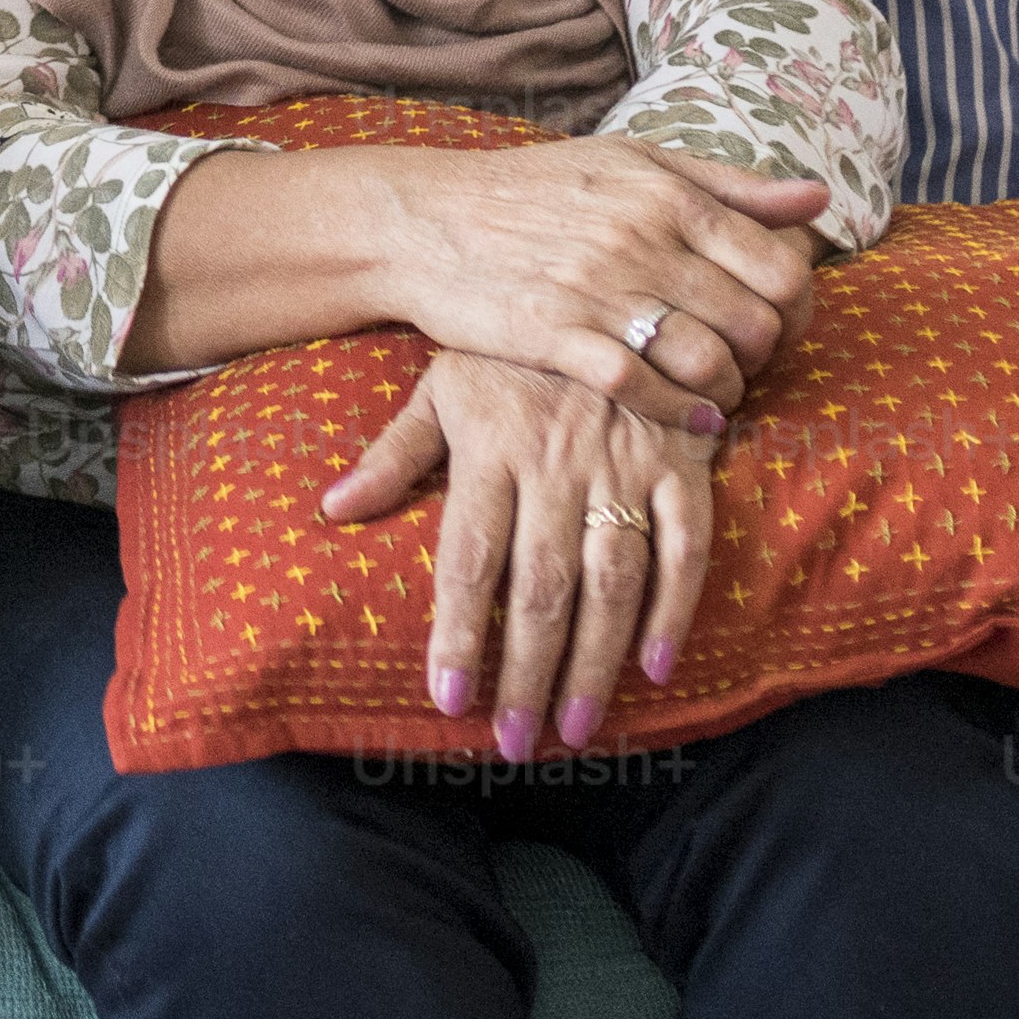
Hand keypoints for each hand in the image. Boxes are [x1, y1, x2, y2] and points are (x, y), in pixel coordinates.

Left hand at [329, 349, 719, 758]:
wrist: (608, 273)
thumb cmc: (511, 345)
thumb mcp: (442, 383)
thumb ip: (393, 454)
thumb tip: (334, 510)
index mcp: (492, 447)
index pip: (469, 558)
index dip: (458, 632)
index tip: (447, 699)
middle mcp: (557, 463)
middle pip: (539, 587)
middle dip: (525, 672)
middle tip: (516, 744)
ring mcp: (625, 463)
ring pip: (610, 580)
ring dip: (593, 662)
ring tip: (574, 729)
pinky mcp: (683, 462)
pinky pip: (685, 546)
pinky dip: (676, 610)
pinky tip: (656, 669)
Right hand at [370, 137, 830, 429]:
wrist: (423, 219)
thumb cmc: (534, 189)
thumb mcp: (632, 161)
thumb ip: (729, 184)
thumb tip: (819, 200)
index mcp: (667, 193)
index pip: (781, 267)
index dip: (797, 310)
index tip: (776, 324)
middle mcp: (641, 239)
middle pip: (754, 323)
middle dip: (764, 357)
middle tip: (746, 364)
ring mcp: (598, 290)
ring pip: (708, 362)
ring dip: (727, 390)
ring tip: (717, 392)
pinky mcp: (556, 336)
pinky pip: (643, 388)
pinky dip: (679, 410)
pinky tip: (687, 414)